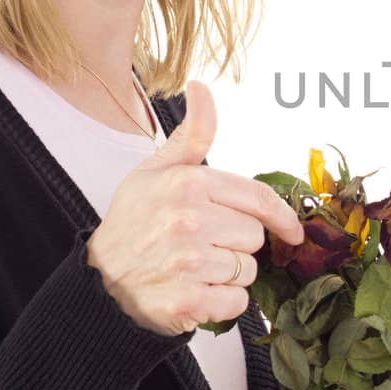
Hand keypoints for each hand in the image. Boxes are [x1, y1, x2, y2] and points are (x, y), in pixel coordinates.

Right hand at [85, 80, 304, 335]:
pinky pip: (236, 302)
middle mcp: (189, 221)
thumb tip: (201, 87)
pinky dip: (223, 302)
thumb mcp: (157, 169)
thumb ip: (192, 134)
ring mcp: (188, 263)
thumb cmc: (134, 220)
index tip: (292, 231)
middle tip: (205, 243)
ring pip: (248, 270)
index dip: (282, 217)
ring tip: (197, 267)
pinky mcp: (187, 302)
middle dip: (238, 243)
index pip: (259, 199)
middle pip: (256, 237)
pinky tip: (197, 291)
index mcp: (188, 184)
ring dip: (230, 274)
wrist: (98, 279)